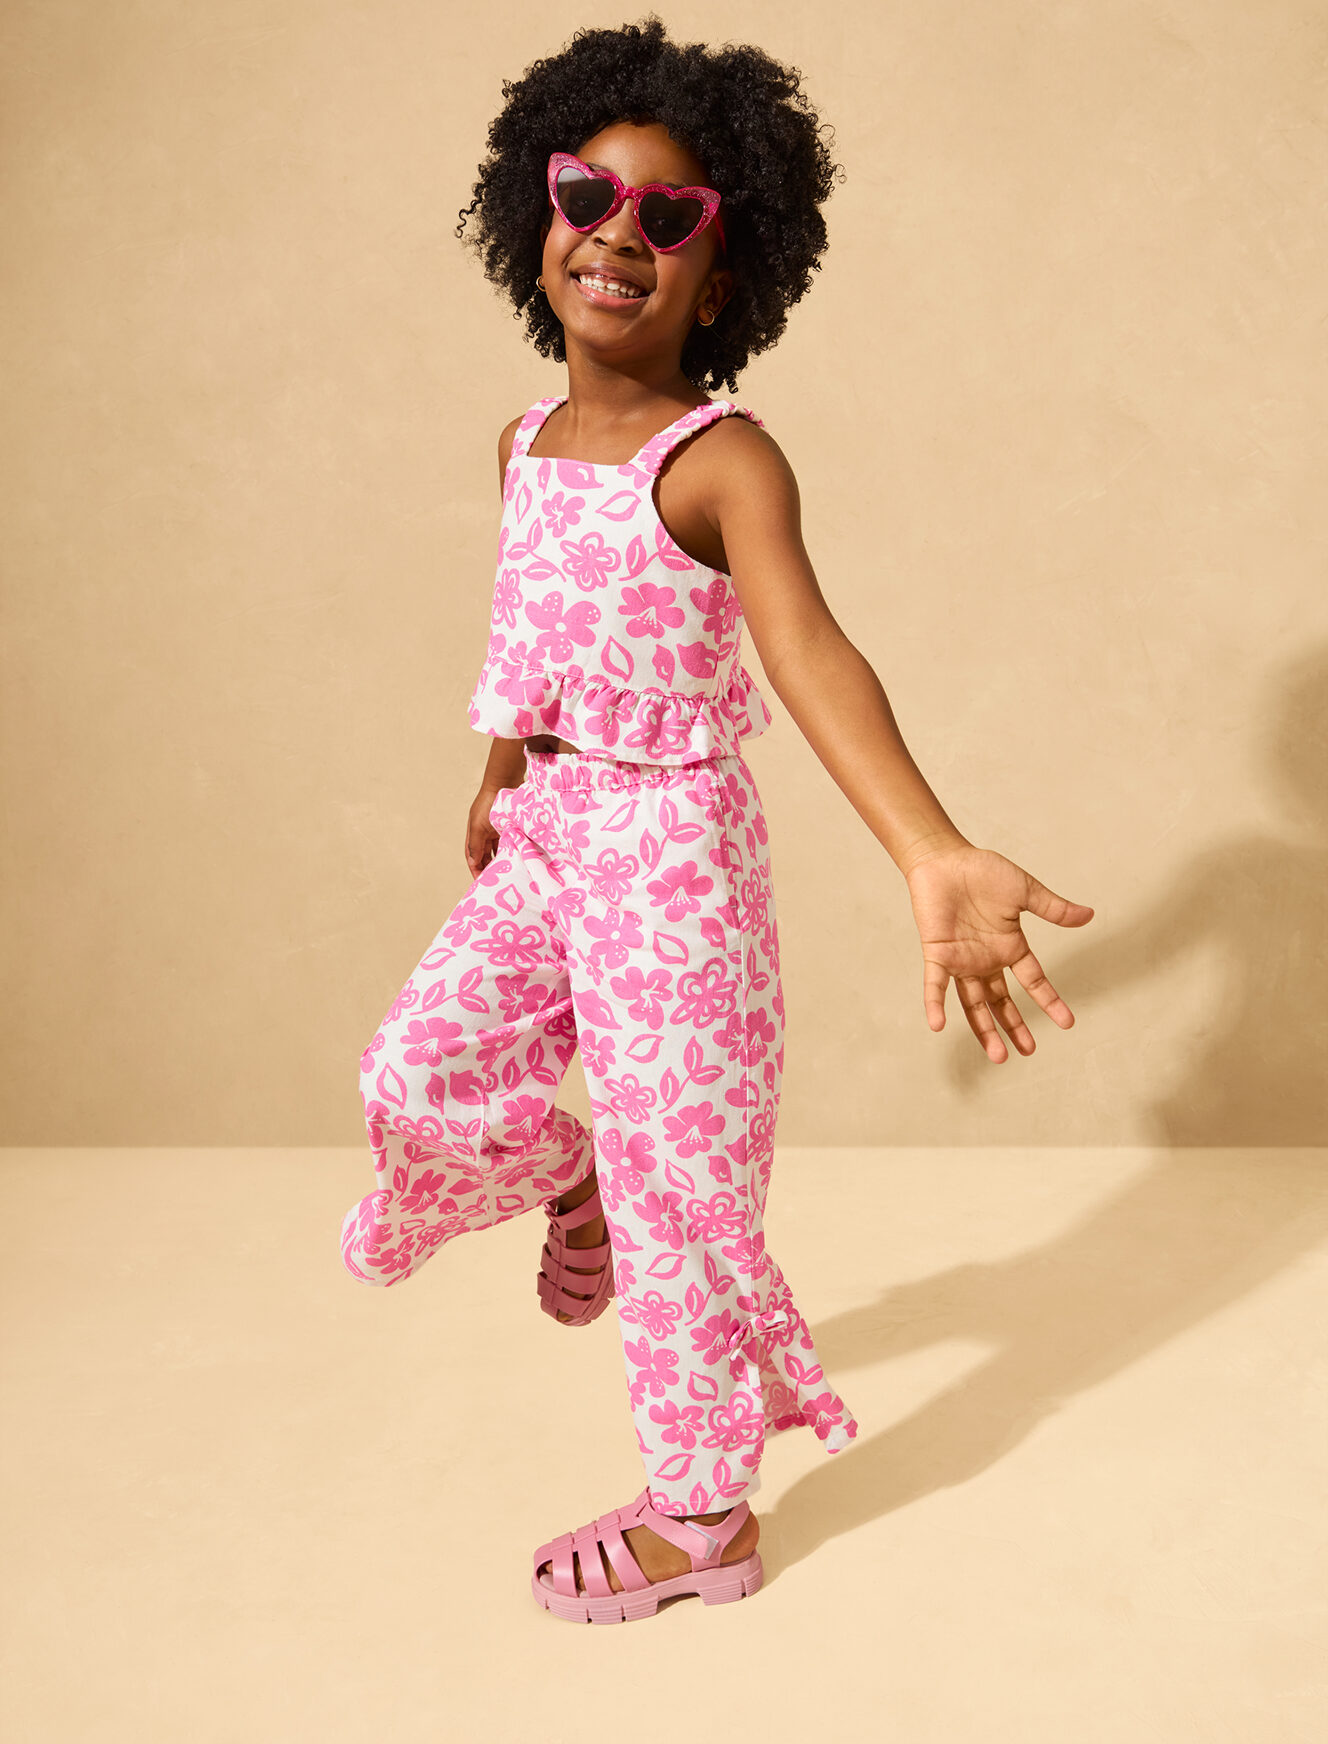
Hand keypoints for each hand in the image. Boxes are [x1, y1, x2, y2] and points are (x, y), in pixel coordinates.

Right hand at [464, 784, 506, 879]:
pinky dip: (511, 850)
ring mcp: (497, 830)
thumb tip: (473, 863)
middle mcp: (485, 833)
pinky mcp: (509, 826)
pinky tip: (517, 858)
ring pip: (498, 851)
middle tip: (497, 881)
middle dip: (489, 868)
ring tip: (508, 873)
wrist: (504, 782)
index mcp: (474, 834)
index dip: (476, 871)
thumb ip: (476, 845)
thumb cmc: (489, 803)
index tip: (482, 884)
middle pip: (486, 856)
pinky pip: (510, 842)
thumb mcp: (479, 826)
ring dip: (501, 860)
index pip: (473, 858)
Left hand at [901, 842, 1093, 1060]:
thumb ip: (1053, 908)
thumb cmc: (982, 871)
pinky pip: (935, 985)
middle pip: (1001, 1001)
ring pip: (973, 1003)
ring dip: (983, 1028)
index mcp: (1009, 946)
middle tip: (1027, 1052)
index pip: (1034, 981)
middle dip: (1013, 1026)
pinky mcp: (937, 954)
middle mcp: (986, 960)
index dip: (1049, 1001)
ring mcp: (961, 960)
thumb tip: (1089, 916)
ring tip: (998, 1055)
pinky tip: (938, 1025)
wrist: (945, 858)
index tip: (1067, 1023)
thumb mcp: (1024, 891)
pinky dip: (935, 1004)